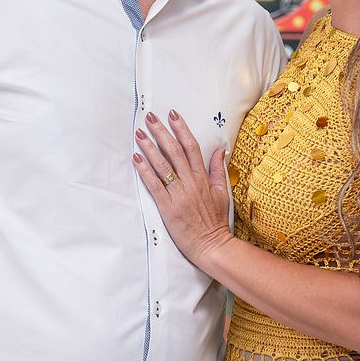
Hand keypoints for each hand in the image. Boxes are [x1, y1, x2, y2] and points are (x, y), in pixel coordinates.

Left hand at [133, 110, 233, 267]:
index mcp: (203, 178)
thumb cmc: (216, 222)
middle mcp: (190, 182)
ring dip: (149, 146)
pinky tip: (136, 158)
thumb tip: (220, 150)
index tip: (173, 115)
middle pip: (173, 151)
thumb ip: (217, 170)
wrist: (212, 246)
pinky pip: (154, 184)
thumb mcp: (223, 193)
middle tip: (150, 117)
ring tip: (139, 133)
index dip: (181, 129)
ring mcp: (178, 194)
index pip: (191, 147)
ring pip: (162, 164)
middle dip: (161, 131)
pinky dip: (144, 170)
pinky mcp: (167, 207)